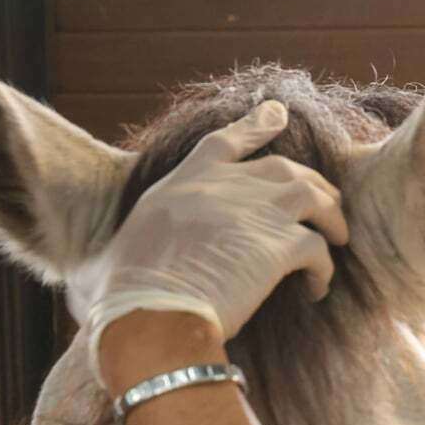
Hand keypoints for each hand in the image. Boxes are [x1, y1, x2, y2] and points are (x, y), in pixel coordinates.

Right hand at [77, 99, 349, 379]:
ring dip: (331, 219)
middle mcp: (224, 187)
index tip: (277, 112)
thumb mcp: (121, 251)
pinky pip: (319, 249)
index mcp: (184, 181)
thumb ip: (132, 248)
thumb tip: (88, 282)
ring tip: (336, 241)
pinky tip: (316, 289)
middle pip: (284, 170)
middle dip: (311, 185)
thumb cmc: (125, 295)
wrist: (149, 312)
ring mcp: (257, 211)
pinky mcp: (280, 246)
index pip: (226, 141)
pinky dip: (324, 270)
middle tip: (327, 204)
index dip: (256, 125)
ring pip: (315, 198)